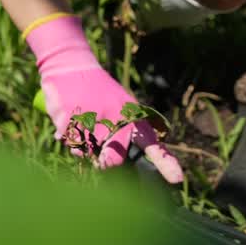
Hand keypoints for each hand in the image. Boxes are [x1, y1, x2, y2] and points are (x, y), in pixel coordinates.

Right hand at [26, 15, 182, 181]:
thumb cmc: (98, 91)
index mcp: (132, 116)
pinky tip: (69, 119)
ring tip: (82, 123)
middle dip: (105, 162)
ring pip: (87, 153)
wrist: (72, 64)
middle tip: (99, 150)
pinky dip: (67, 136)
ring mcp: (94, 120)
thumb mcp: (118, 107)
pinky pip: (69, 142)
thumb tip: (113, 165)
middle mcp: (116, 119)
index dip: (165, 163)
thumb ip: (120, 137)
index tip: (177, 180)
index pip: (152, 144)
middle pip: (113, 161)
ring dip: (82, 146)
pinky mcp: (71, 120)